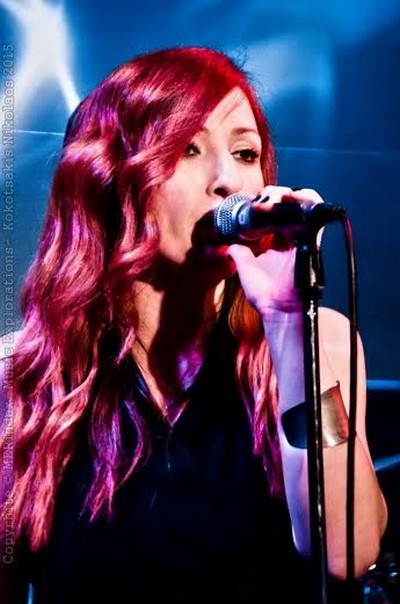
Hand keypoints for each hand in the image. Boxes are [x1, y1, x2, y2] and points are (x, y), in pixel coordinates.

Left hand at [227, 185, 324, 316]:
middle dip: (275, 194)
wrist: (278, 310)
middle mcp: (293, 237)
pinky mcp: (311, 240)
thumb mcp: (246, 268)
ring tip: (273, 197)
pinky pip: (315, 214)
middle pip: (289, 203)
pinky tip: (286, 198)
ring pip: (304, 202)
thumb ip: (240, 254)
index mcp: (279, 242)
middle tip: (261, 199)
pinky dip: (303, 201)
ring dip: (288, 194)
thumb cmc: (265, 294)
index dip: (265, 203)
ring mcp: (303, 237)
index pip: (276, 213)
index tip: (252, 205)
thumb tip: (229, 245)